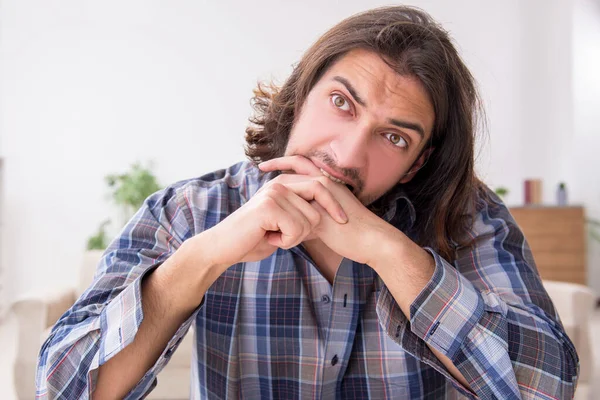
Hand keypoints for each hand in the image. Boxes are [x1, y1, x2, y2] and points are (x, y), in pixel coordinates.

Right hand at [203, 166, 348, 266]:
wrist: (224, 247)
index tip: (343, 221)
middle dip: (310, 228)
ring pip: (308, 220)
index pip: (320, 188)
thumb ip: (300, 215)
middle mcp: (280, 184)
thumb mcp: (282, 224)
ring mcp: (274, 193)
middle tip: (286, 237)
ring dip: (294, 238)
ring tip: (274, 237)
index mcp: (284, 184)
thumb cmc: (253, 238)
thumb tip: (328, 216)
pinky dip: (286, 241)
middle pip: (318, 205)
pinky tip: (269, 239)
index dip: (334, 205)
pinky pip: (295, 228)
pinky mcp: (269, 206)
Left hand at [259, 156, 394, 265]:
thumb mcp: (331, 220)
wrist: (373, 241)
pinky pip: (297, 213)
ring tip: (261, 190)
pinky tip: (272, 225)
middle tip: (260, 166)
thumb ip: (314, 217)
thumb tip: (299, 224)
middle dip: (277, 164)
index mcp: (329, 183)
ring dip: (278, 188)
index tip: (268, 166)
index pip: (303, 164)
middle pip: (297, 164)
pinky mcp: (323, 214)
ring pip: (295, 185)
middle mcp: (327, 184)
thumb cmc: (354, 233)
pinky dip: (283, 219)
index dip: (285, 162)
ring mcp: (325, 197)